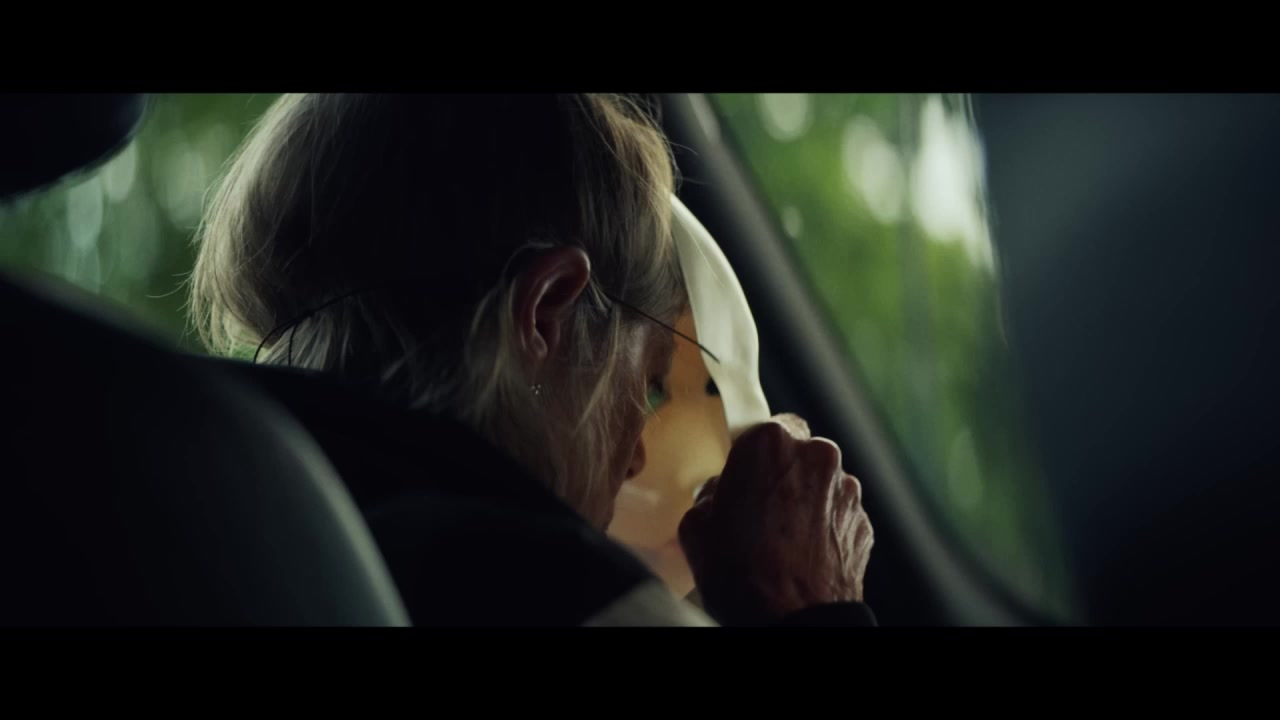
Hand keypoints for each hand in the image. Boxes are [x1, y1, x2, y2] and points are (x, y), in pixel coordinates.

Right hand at [678, 414, 873, 625]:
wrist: (793, 622)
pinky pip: (838, 514)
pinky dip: (824, 528)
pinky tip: (803, 556)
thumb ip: (709, 494)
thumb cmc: (740, 574)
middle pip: (798, 452)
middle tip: (760, 510)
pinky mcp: (864, 522)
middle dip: (782, 474)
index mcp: (770, 444)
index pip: (763, 425)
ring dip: (805, 501)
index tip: (744, 471)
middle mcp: (816, 456)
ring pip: (821, 483)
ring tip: (782, 541)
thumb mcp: (696, 527)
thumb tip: (721, 494)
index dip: (752, 453)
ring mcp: (846, 489)